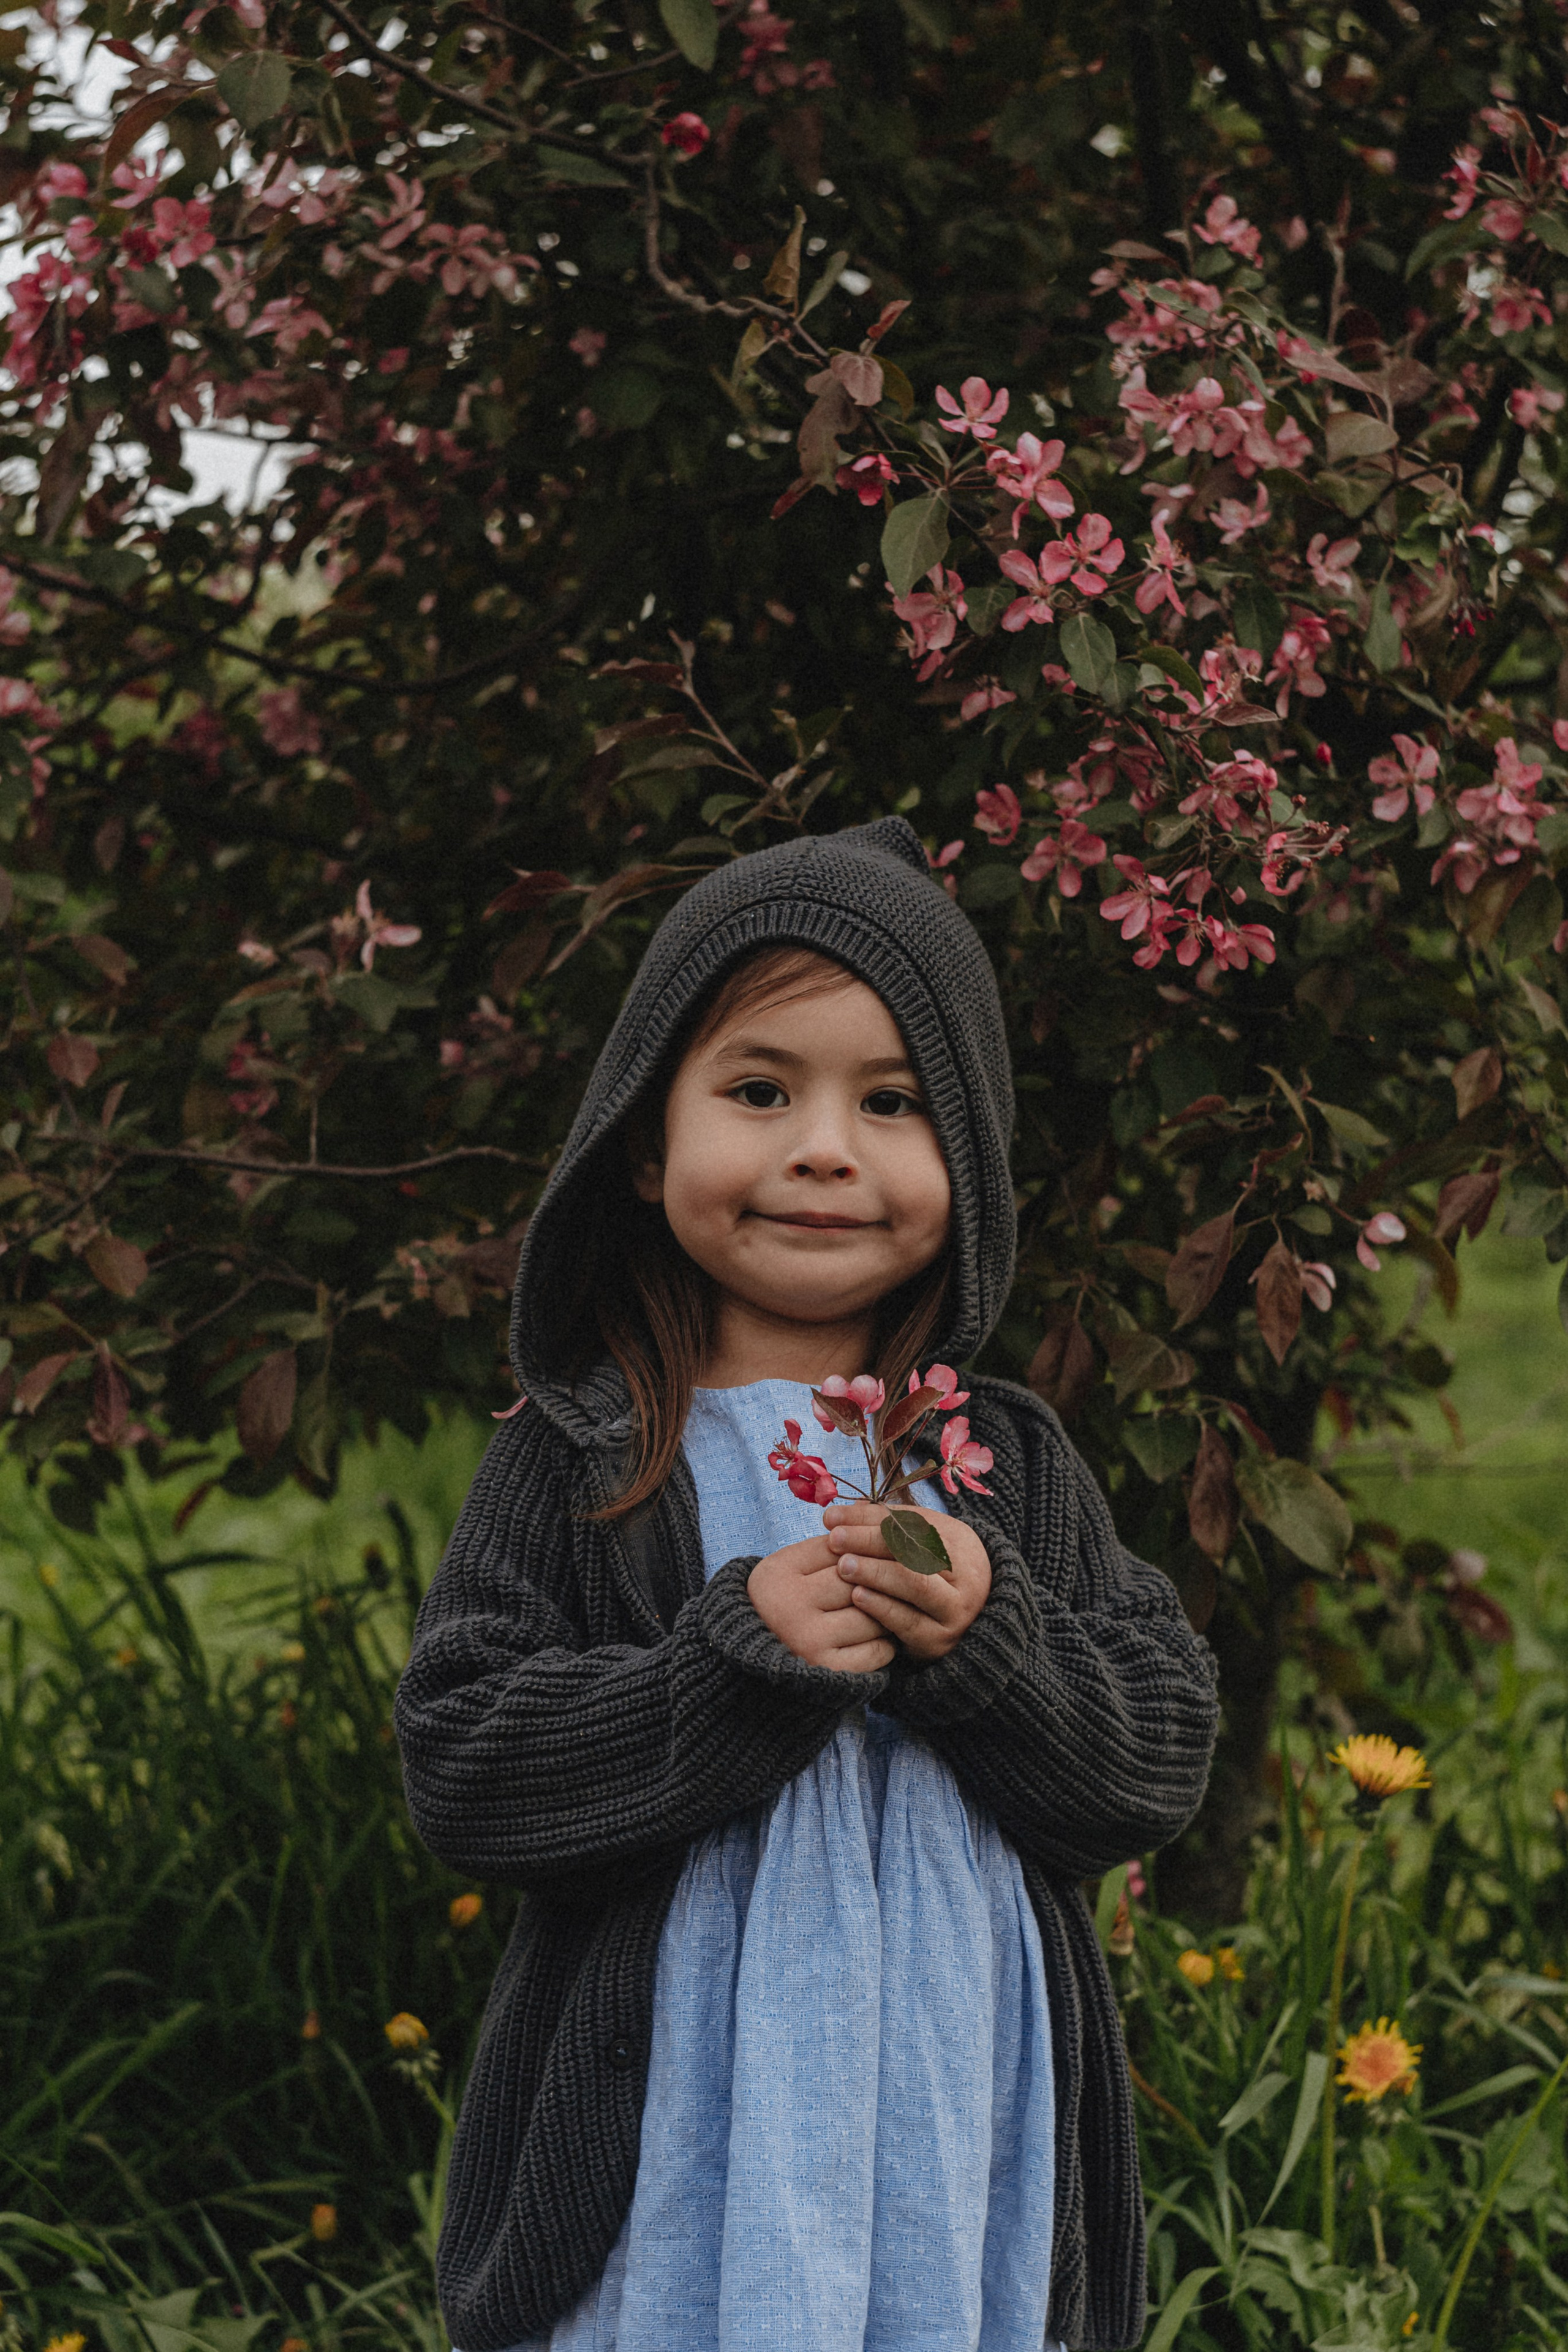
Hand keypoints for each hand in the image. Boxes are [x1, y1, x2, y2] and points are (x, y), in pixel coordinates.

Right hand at [748, 1534, 895, 1673]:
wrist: (753, 1658)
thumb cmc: (782, 1602)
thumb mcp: (790, 1567)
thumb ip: (826, 1546)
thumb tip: (871, 1519)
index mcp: (779, 1574)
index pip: (839, 1549)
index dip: (863, 1549)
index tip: (876, 1552)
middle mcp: (791, 1607)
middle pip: (858, 1580)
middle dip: (880, 1578)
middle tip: (896, 1578)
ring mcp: (809, 1641)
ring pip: (873, 1615)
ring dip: (888, 1611)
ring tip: (888, 1607)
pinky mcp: (828, 1670)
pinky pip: (877, 1650)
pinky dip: (886, 1643)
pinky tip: (879, 1637)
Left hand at [822, 1499, 991, 1661]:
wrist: (966, 1623)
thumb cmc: (930, 1574)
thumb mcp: (916, 1544)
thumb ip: (883, 1527)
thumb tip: (839, 1516)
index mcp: (959, 1544)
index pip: (912, 1524)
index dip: (871, 1519)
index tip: (834, 1518)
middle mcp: (965, 1577)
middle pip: (916, 1552)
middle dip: (870, 1542)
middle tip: (835, 1539)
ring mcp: (954, 1612)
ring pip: (916, 1586)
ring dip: (875, 1573)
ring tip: (843, 1565)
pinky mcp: (939, 1642)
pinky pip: (908, 1622)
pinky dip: (881, 1606)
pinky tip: (857, 1595)